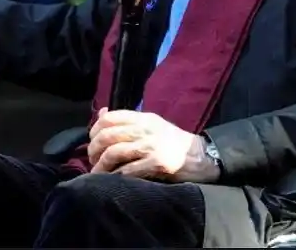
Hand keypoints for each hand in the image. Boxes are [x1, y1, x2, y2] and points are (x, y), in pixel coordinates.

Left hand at [87, 109, 220, 182]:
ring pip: (114, 153)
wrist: (203, 157)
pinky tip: (112, 181)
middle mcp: (146, 129)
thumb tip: (101, 114)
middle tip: (92, 159)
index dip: (95, 129)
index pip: (110, 118)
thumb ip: (128, 121)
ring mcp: (152, 146)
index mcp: (144, 118)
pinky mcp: (157, 164)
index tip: (92, 141)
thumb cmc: (174, 142)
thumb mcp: (152, 124)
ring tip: (97, 172)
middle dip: (94, 149)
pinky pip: (128, 170)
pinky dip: (115, 176)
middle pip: (108, 136)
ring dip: (101, 165)